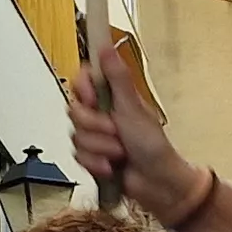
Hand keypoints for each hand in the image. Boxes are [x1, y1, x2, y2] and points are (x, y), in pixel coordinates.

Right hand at [67, 41, 204, 224]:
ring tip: (119, 152)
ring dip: (100, 147)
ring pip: (76, 135)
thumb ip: (117, 78)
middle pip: (74, 110)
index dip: (83, 89)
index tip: (93, 99)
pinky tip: (112, 166)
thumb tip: (107, 47)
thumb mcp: (133, 108)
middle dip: (95, 126)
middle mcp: (101, 114)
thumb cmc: (153, 146)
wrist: (156, 183)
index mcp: (112, 97)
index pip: (82, 80)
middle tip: (116, 131)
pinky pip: (78, 155)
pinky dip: (96, 163)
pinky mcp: (91, 156)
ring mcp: (96, 136)